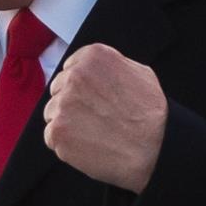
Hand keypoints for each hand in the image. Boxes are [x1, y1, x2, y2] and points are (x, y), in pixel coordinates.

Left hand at [42, 43, 166, 193]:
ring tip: (92, 133)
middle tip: (93, 119)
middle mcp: (74, 76)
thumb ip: (111, 65)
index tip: (92, 99)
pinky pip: (50, 136)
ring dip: (66, 123)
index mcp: (93, 57)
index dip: (80, 87)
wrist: (155, 148)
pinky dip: (65, 144)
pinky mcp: (57, 131)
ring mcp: (63, 104)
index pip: (69, 69)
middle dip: (71, 103)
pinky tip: (87, 146)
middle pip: (58, 90)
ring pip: (51, 113)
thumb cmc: (151, 113)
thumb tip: (94, 69)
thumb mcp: (140, 72)